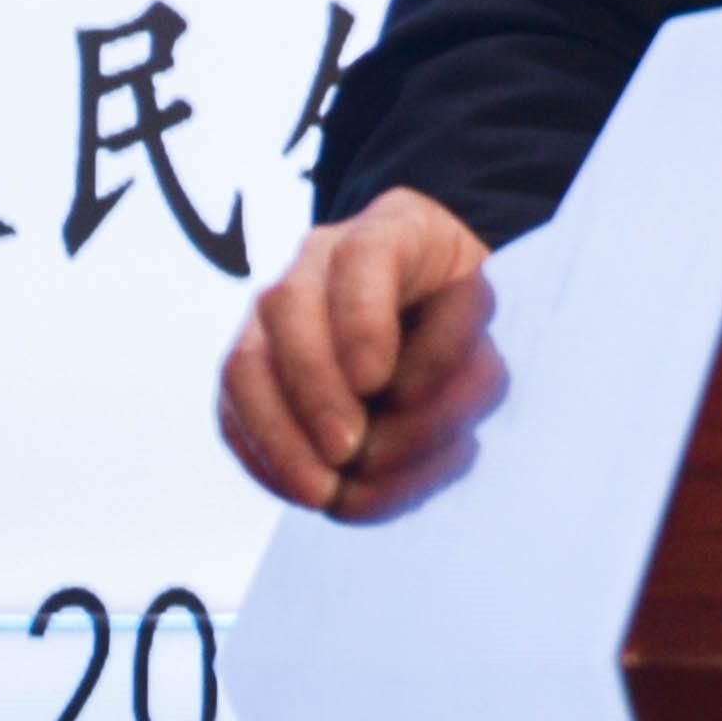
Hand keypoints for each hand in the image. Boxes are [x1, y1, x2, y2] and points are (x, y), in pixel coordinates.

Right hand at [216, 185, 502, 520]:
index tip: (375, 382)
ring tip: (323, 492)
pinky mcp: (254, 365)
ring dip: (283, 438)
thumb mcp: (487, 315)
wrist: (442, 307)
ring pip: (247, 364)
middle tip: (346, 452)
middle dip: (315, 389)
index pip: (366, 256)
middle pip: (288, 306)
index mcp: (396, 228)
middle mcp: (324, 259)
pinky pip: (233, 409)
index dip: (361, 320)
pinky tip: (301, 490)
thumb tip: (398, 402)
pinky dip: (264, 457)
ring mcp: (279, 310)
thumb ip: (457, 340)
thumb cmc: (468, 311)